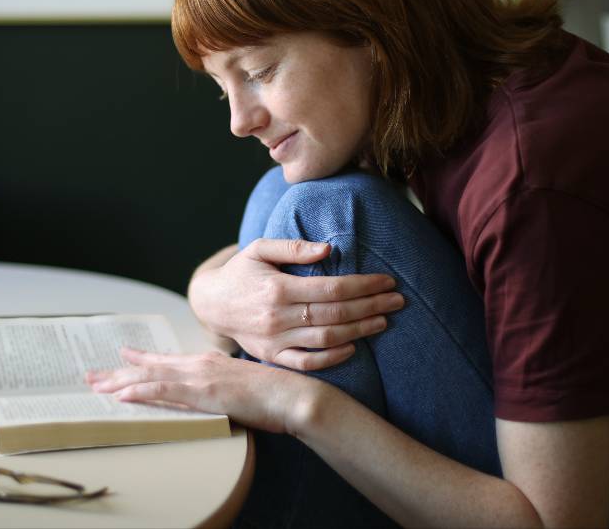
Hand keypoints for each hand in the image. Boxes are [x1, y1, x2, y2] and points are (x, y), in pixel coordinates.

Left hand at [87, 348, 327, 435]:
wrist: (293, 396)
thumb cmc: (273, 396)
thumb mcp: (240, 387)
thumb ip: (220, 387)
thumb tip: (209, 395)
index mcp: (208, 362)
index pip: (166, 361)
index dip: (140, 359)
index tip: (121, 356)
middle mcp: (200, 364)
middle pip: (151, 368)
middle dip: (119, 371)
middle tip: (91, 376)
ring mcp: (200, 376)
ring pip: (150, 377)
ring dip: (120, 381)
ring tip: (96, 385)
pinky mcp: (204, 392)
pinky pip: (164, 391)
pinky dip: (141, 391)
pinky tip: (122, 395)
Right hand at [189, 239, 403, 370]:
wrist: (210, 304)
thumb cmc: (241, 271)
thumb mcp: (259, 248)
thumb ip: (293, 246)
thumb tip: (329, 249)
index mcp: (277, 288)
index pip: (331, 288)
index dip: (363, 285)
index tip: (387, 281)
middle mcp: (277, 317)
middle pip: (335, 314)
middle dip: (371, 306)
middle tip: (398, 300)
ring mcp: (274, 340)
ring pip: (325, 339)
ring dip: (359, 331)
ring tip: (383, 320)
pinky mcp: (271, 356)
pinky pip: (306, 362)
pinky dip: (331, 357)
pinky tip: (353, 347)